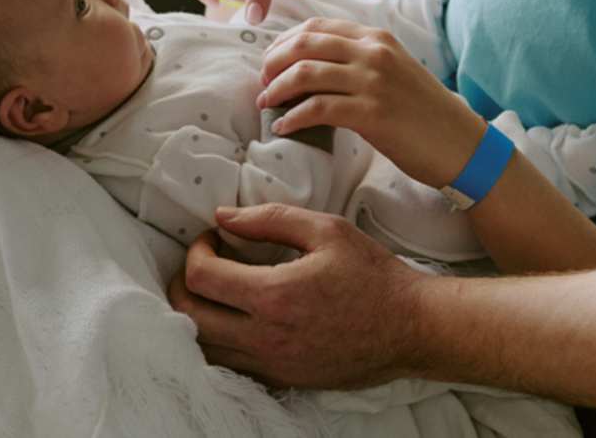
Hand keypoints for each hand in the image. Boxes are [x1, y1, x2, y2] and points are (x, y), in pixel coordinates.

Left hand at [168, 204, 424, 387]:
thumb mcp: (328, 230)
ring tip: (216, 291)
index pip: (201, 278)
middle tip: (203, 263)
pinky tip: (237, 320)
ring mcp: (272, 363)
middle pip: (189, 316)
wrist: (411, 327)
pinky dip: (220, 341)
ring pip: (203, 347)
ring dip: (197, 316)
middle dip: (184, 284)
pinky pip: (230, 365)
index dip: (196, 252)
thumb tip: (225, 216)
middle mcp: (265, 336)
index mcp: (274, 295)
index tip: (212, 238)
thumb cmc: (373, 275)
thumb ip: (270, 220)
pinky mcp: (282, 378)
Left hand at [258, 18, 486, 187]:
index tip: (271, 62)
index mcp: (377, 38)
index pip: (316, 26)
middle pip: (303, 44)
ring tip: (266, 104)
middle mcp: (374, 53)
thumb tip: (313, 65)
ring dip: (275, 89)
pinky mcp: (372, 113)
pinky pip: (317, 109)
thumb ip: (360, 60)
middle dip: (272, 63)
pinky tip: (284, 128)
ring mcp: (373, 81)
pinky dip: (292, 118)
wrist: (460, 143)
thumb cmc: (424, 112)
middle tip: (263, 83)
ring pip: (305, 73)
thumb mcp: (395, 70)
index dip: (283, 42)